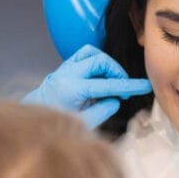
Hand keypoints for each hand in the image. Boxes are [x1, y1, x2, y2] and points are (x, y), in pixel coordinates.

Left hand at [24, 45, 151, 127]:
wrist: (34, 120)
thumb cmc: (56, 125)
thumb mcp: (83, 124)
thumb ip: (103, 111)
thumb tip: (115, 99)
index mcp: (72, 90)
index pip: (107, 85)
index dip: (128, 85)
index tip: (144, 85)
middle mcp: (67, 74)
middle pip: (100, 60)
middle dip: (116, 72)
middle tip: (122, 89)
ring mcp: (64, 68)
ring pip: (92, 52)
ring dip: (106, 64)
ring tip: (110, 81)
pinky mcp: (63, 67)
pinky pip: (83, 55)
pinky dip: (95, 62)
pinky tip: (99, 77)